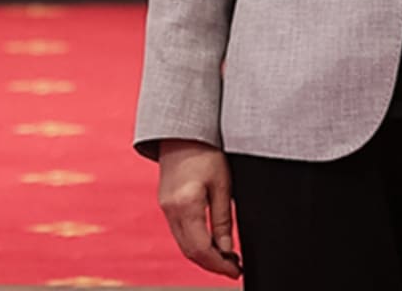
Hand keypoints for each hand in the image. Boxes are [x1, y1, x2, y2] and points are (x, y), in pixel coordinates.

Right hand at [157, 139, 241, 277]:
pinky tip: (210, 241)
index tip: (236, 270)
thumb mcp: (222, 185)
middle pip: (190, 252)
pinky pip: (179, 232)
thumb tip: (226, 249)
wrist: (181, 131)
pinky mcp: (165, 203)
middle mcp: (171, 209)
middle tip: (234, 268)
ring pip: (183, 244)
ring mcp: (165, 207)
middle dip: (212, 265)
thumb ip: (222, 219)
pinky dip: (194, 243)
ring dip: (203, 256)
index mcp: (186, 205)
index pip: (201, 249)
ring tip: (226, 257)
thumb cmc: (205, 152)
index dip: (219, 265)